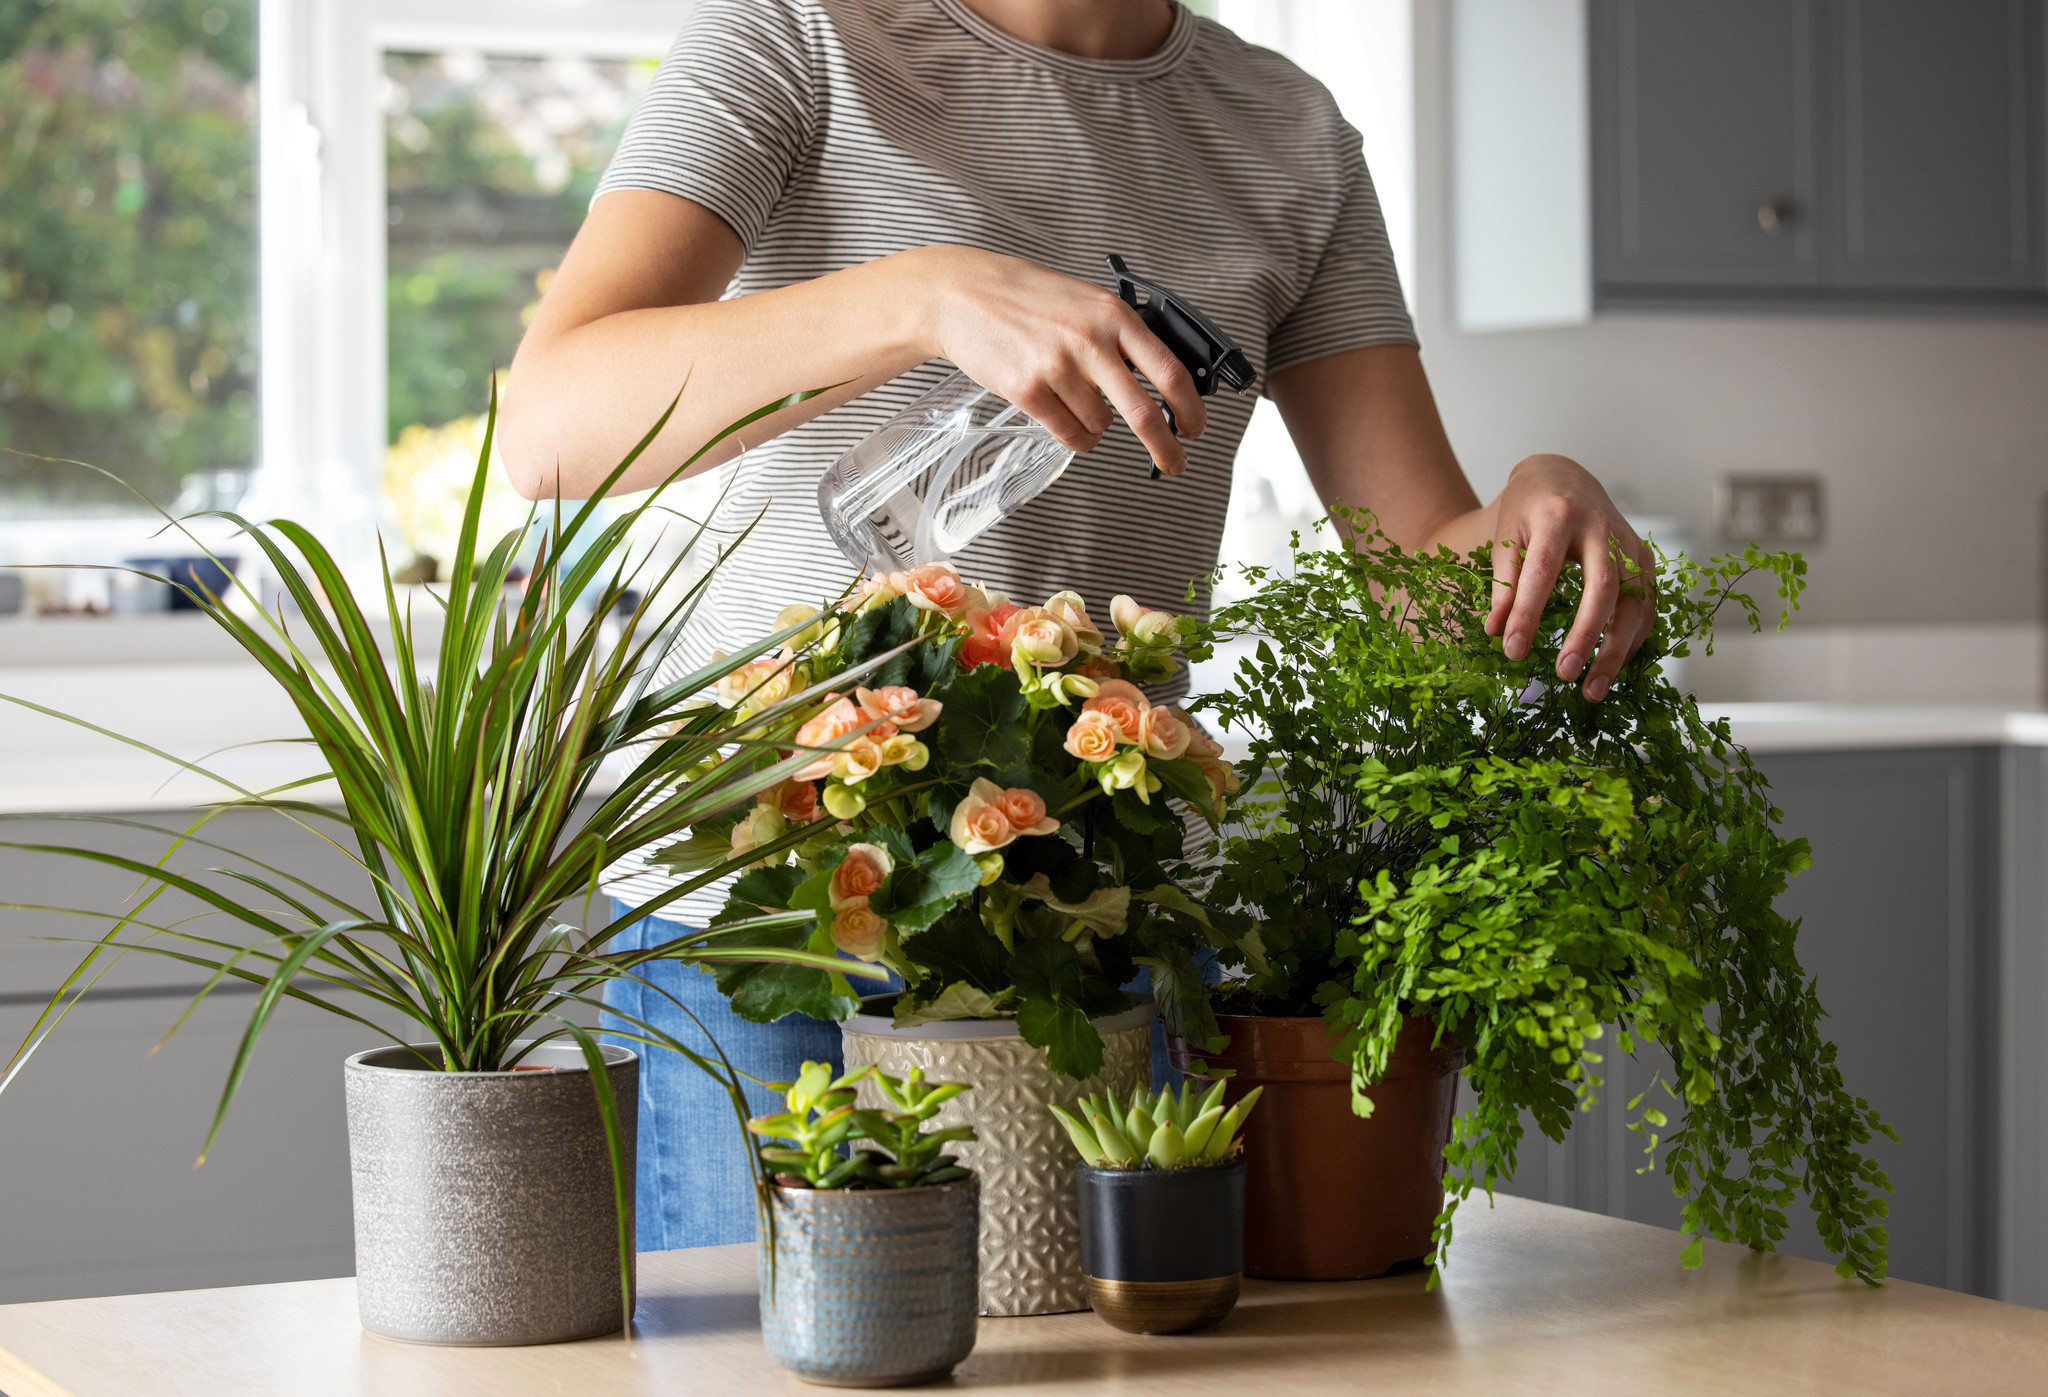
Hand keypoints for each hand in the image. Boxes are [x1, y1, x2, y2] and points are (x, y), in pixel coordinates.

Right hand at [910, 245, 1206, 474]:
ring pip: (1101, 425)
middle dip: (1167, 446)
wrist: (963, 295)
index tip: (1196, 426)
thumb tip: (1160, 379)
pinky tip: (1065, 415)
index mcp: (1113, 315)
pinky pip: (1069, 434)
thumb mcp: (1086, 301)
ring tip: (1077, 400)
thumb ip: (1121, 335)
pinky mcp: (1028, 391)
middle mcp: (1090, 341)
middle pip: (1144, 412)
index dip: (1191, 407)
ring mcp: (1058, 368)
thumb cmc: (1026, 297)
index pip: (1170, 370)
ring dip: (1098, 426)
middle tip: (1175, 461)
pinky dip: (1076, 435)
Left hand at [1483, 454, 1654, 702]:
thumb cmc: (1529, 510)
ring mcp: (1630, 543)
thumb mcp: (1505, 536)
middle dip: (1586, 635)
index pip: (1542, 571)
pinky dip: (1631, 641)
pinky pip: (1646, 606)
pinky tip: (1611, 668)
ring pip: (1634, 602)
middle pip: (1602, 586)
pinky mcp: (1645, 559)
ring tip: (1591, 690)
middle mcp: (1602, 528)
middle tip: (1564, 673)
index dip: (1528, 613)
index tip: (1512, 650)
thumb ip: (1503, 583)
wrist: (1563, 477)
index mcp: (1557, 516)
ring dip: (1616, 650)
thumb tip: (1497, 633)